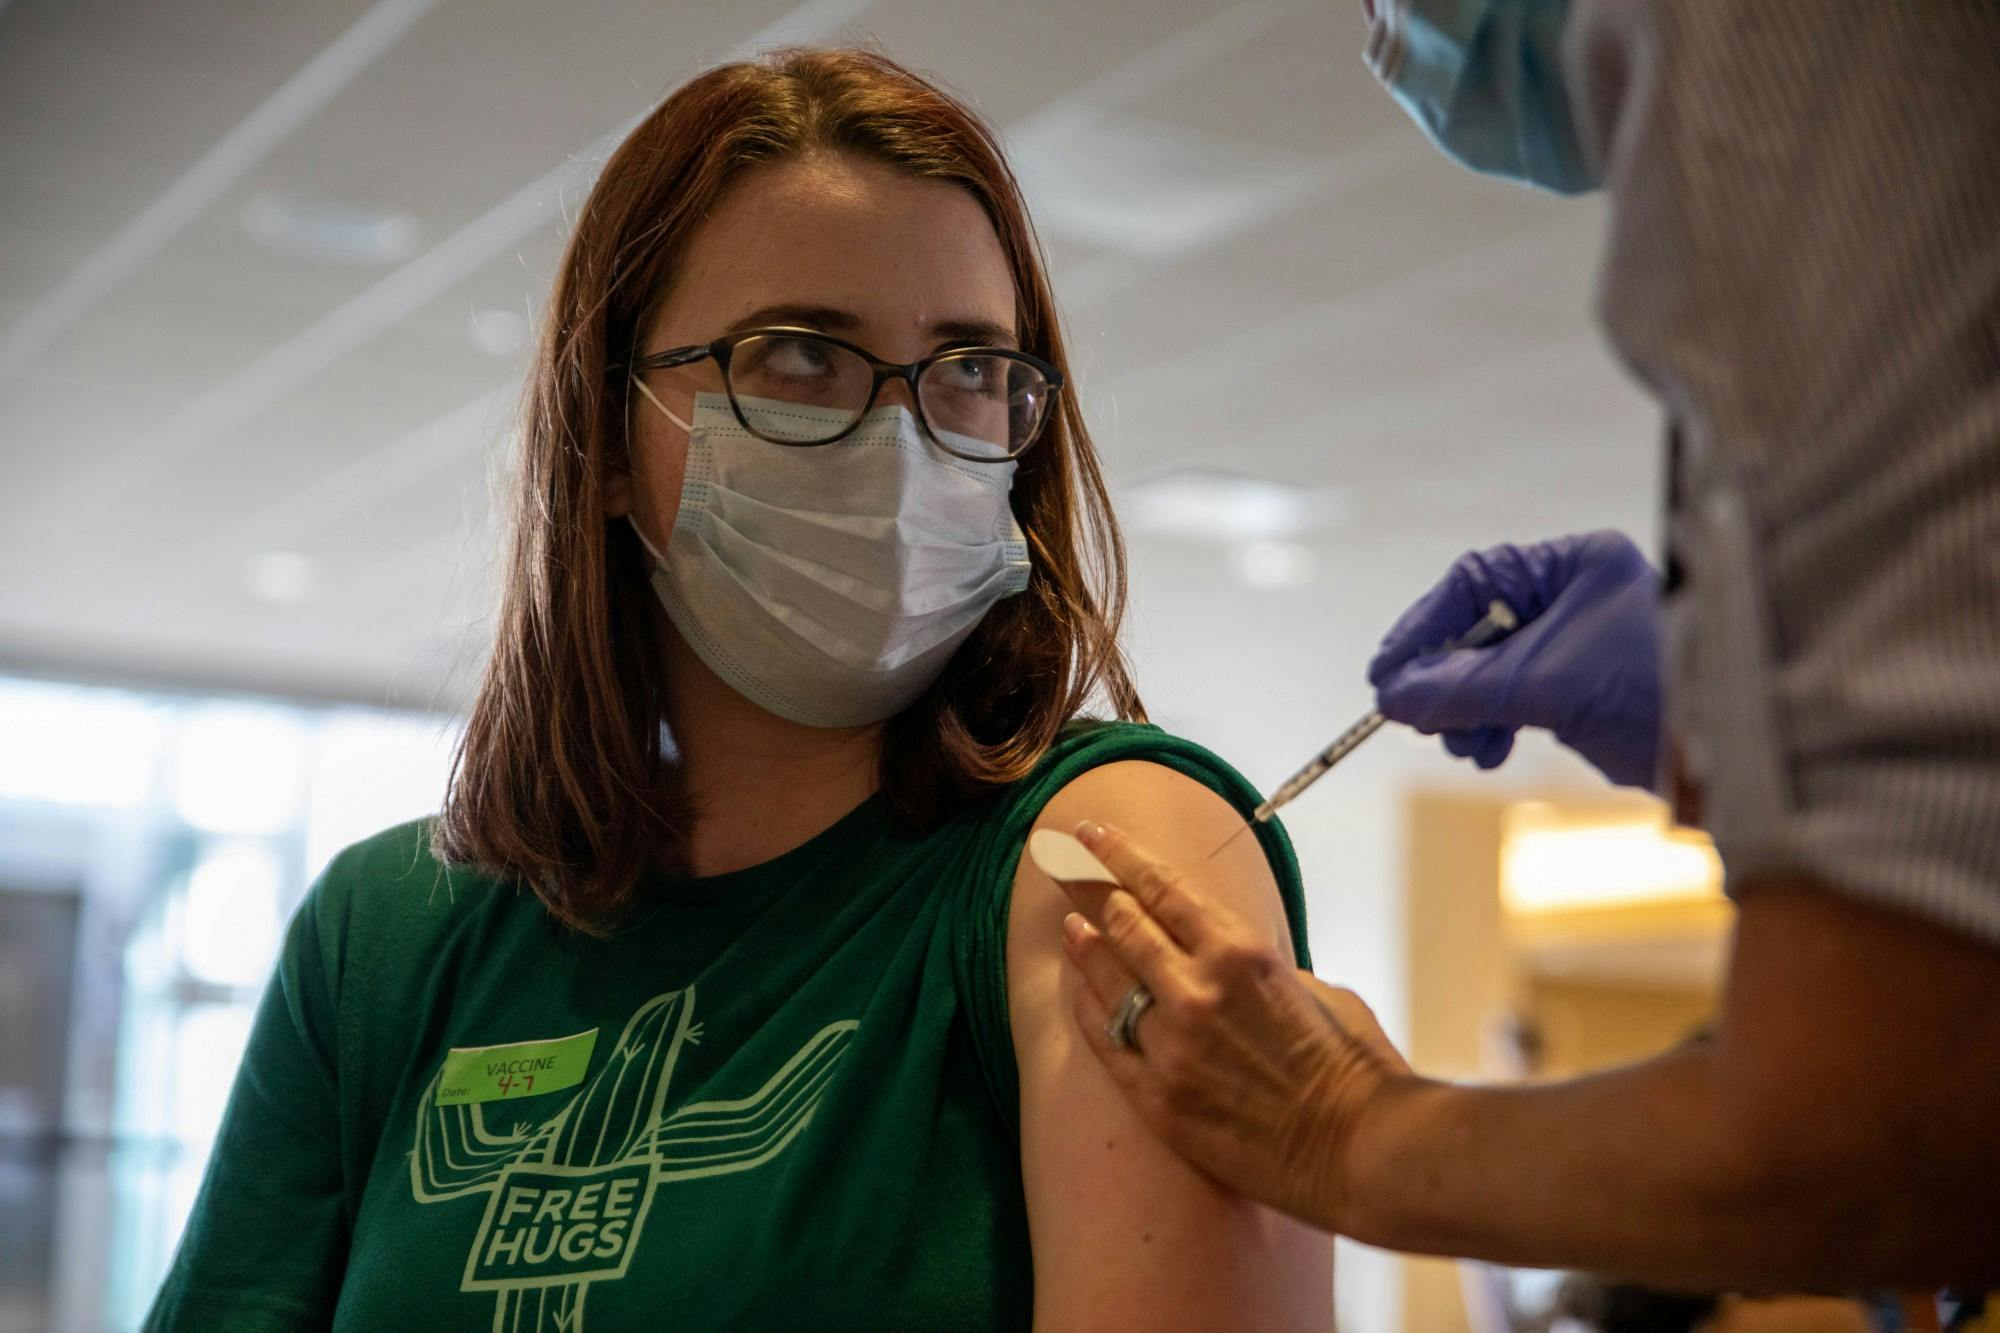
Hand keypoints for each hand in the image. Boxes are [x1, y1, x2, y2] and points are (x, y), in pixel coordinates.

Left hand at [1053, 820, 1412, 1235]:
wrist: (1360, 1151)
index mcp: (1241, 953)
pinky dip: (1087, 1009)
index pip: (1161, 888)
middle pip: (1123, 924)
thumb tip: (1229, 965)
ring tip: (1068, 926)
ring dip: (1084, 946)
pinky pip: (1105, 1042)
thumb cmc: (1354, 1068)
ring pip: (1107, 980)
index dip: (1119, 856)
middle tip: (1062, 866)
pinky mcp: (1158, 1099)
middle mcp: (1197, 991)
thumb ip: (1261, 970)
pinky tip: (1077, 990)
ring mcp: (1171, 1046)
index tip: (1091, 833)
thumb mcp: (1317, 989)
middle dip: (1087, 887)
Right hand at [1368, 529, 1662, 786]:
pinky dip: (1495, 725)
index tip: (1387, 675)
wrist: (1736, 754)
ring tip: (1465, 743)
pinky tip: (1490, 749)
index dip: (1423, 628)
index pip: (1474, 583)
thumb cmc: (1659, 692)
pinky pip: (1517, 701)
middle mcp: (1578, 597)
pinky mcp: (1585, 691)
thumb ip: (1463, 687)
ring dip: (1466, 711)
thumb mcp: (1545, 684)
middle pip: (1479, 630)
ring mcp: (1581, 646)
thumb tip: (1395, 696)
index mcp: (1576, 565)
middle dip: (1446, 679)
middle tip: (1419, 717)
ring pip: (1494, 671)